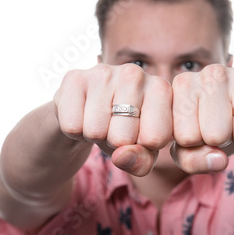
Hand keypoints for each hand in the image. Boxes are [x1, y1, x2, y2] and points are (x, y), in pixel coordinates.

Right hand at [53, 63, 171, 175]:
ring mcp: (104, 72)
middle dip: (115, 143)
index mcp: (161, 89)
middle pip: (123, 138)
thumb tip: (122, 155)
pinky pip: (72, 125)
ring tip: (99, 121)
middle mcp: (136, 74)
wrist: (88, 114)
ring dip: (94, 136)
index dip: (143, 148)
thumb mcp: (142, 152)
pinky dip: (74, 131)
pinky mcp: (75, 78)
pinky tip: (82, 115)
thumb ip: (142, 162)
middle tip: (114, 128)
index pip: (156, 138)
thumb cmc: (124, 132)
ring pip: (95, 131)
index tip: (140, 136)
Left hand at [170, 64, 233, 172]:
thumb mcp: (189, 150)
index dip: (196, 145)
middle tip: (224, 129)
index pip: (186, 137)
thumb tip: (217, 160)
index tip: (199, 132)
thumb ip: (191, 160)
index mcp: (182, 85)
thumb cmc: (209, 132)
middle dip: (221, 142)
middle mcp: (209, 72)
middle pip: (215, 135)